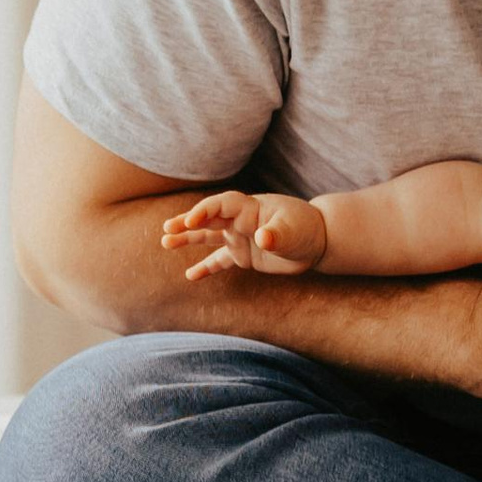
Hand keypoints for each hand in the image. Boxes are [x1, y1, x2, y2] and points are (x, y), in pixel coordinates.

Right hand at [161, 190, 329, 278]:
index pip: (221, 205)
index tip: (191, 221)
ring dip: (188, 240)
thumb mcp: (294, 231)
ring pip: (208, 236)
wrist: (317, 241)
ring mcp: (239, 237)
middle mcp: (240, 221)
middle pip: (208, 219)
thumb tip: (263, 238)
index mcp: (250, 208)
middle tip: (167, 229)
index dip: (205, 211)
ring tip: (165, 243)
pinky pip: (219, 261)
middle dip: (187, 223)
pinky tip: (190, 276)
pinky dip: (205, 268)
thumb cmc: (306, 229)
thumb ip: (277, 234)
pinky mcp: (243, 255)